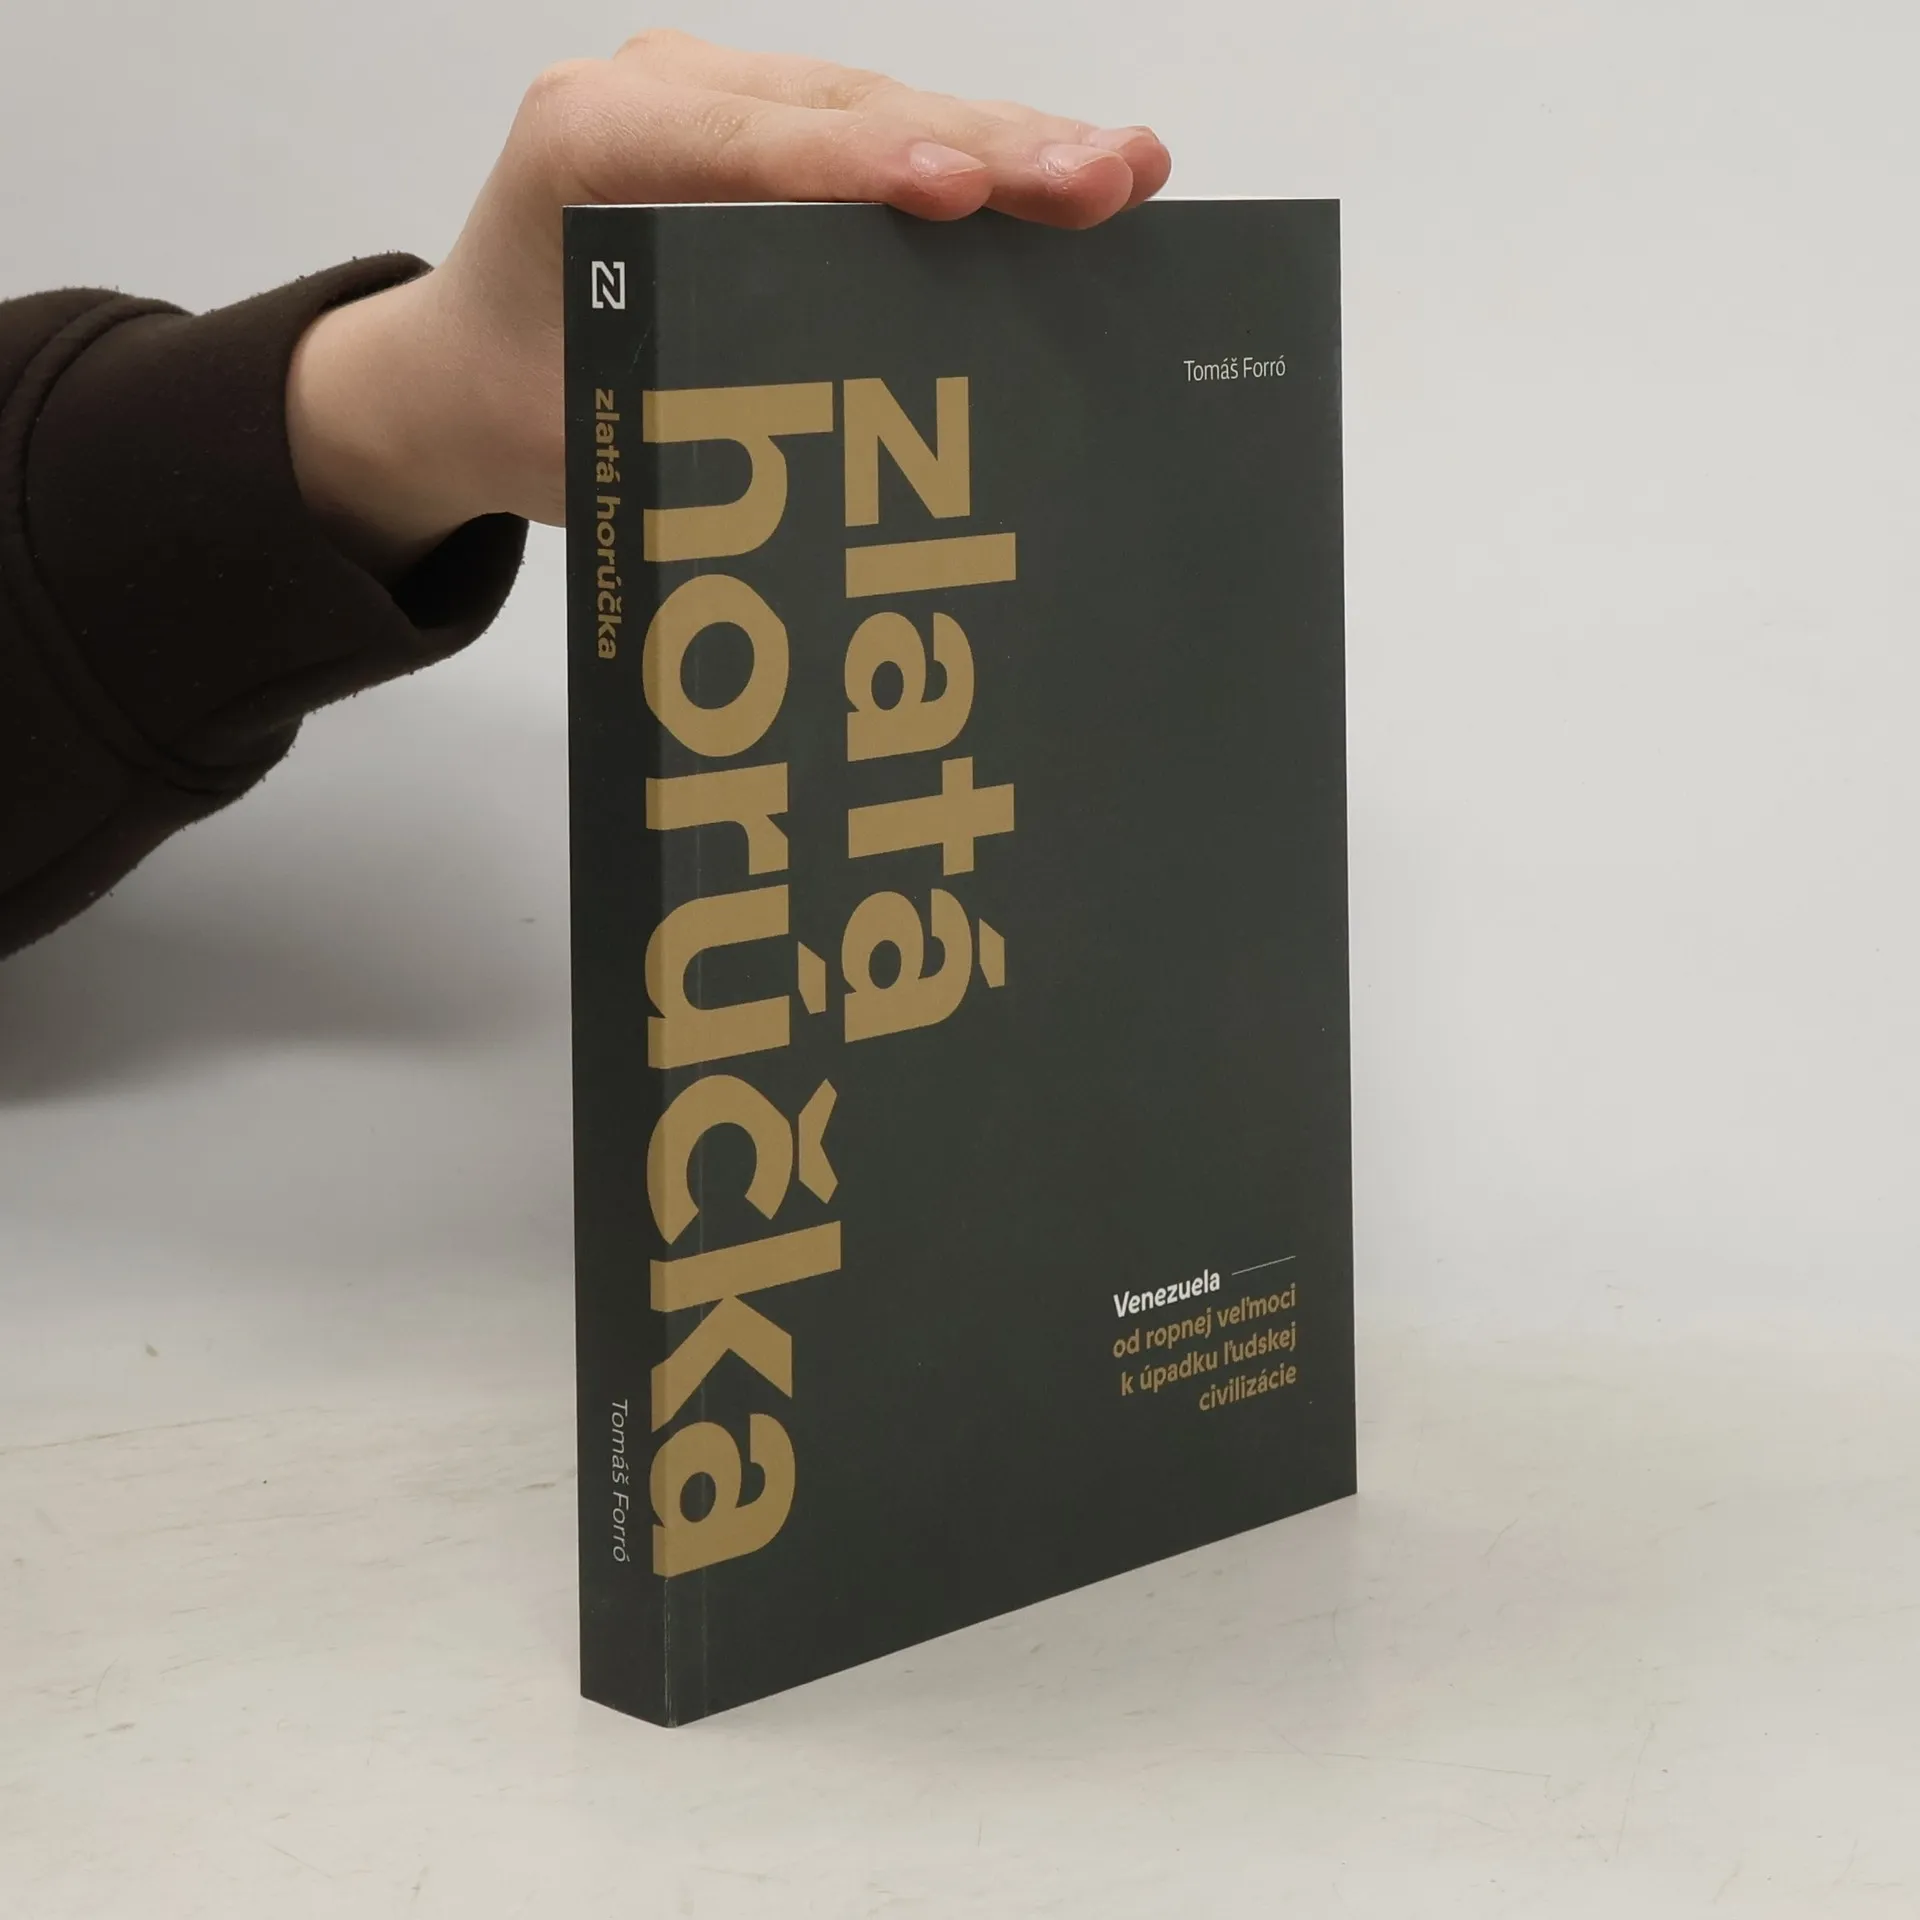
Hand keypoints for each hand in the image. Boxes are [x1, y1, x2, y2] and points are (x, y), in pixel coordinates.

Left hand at [286, 30, 1171, 572]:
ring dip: (1010, 142)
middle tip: (1107, 180)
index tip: (961, 193)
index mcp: (590, 145)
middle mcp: (657, 92)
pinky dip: (976, 156)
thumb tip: (867, 458)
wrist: (460, 371)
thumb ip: (706, 418)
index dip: (862, 168)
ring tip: (1128, 171)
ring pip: (882, 106)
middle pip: (844, 109)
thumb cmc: (524, 403)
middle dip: (987, 147)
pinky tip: (1070, 171)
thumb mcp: (596, 428)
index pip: (747, 145)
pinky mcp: (762, 126)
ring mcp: (714, 96)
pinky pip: (880, 129)